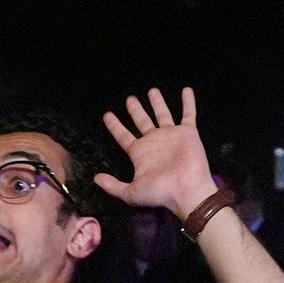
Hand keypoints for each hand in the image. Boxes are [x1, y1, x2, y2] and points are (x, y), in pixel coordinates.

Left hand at [94, 88, 216, 219]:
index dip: (114, 125)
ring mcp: (171, 136)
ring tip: (152, 90)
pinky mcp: (187, 133)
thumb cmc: (159, 191)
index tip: (107, 115)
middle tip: (130, 99)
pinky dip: (188, 102)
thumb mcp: (131, 192)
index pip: (123, 136)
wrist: (186, 190)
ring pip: (162, 114)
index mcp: (140, 153)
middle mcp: (154, 141)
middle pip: (142, 121)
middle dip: (136, 110)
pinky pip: (188, 114)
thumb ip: (113, 186)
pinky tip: (186, 90)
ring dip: (157, 102)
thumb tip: (95, 179)